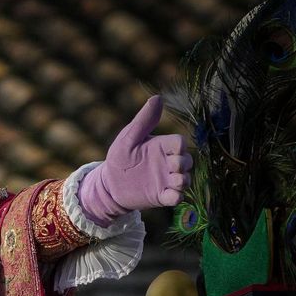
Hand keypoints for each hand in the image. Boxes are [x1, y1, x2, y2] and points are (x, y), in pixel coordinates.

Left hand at [78, 96, 191, 224]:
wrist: (107, 184)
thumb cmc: (119, 157)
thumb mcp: (128, 138)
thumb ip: (143, 121)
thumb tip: (158, 98)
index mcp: (161, 146)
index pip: (181, 143)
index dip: (179, 146)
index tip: (168, 151)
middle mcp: (167, 163)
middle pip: (188, 161)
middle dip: (182, 163)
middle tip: (170, 166)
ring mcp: (166, 180)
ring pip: (186, 180)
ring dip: (183, 180)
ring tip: (172, 180)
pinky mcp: (161, 196)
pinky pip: (177, 197)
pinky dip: (177, 196)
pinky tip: (170, 194)